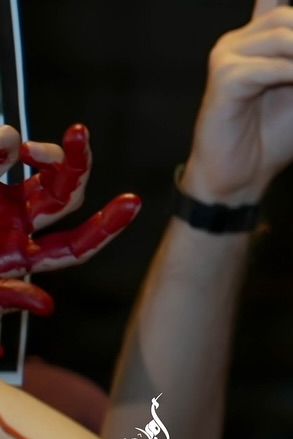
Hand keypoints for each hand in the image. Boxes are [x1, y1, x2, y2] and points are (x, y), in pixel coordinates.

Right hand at [0, 124, 140, 317]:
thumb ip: (5, 297)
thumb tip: (45, 303)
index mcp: (20, 256)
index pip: (74, 246)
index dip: (105, 228)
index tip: (133, 202)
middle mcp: (16, 223)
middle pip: (65, 194)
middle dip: (77, 164)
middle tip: (78, 134)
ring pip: (36, 168)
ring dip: (34, 150)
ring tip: (17, 147)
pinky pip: (2, 151)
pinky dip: (3, 144)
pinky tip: (3, 142)